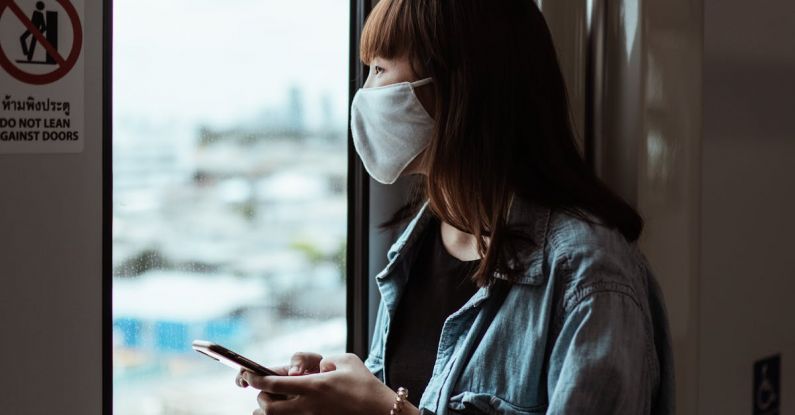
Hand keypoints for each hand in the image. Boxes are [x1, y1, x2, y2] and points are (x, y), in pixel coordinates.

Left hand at [241, 352, 417, 414]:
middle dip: (261, 397)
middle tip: (265, 390)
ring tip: (273, 401)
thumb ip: (324, 360)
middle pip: (267, 407)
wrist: (381, 412)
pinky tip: (288, 407)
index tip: (246, 375)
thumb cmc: (365, 384)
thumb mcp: (346, 360)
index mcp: (313, 386)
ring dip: (269, 410)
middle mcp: (308, 406)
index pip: (272, 384)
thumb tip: (313, 367)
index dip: (254, 379)